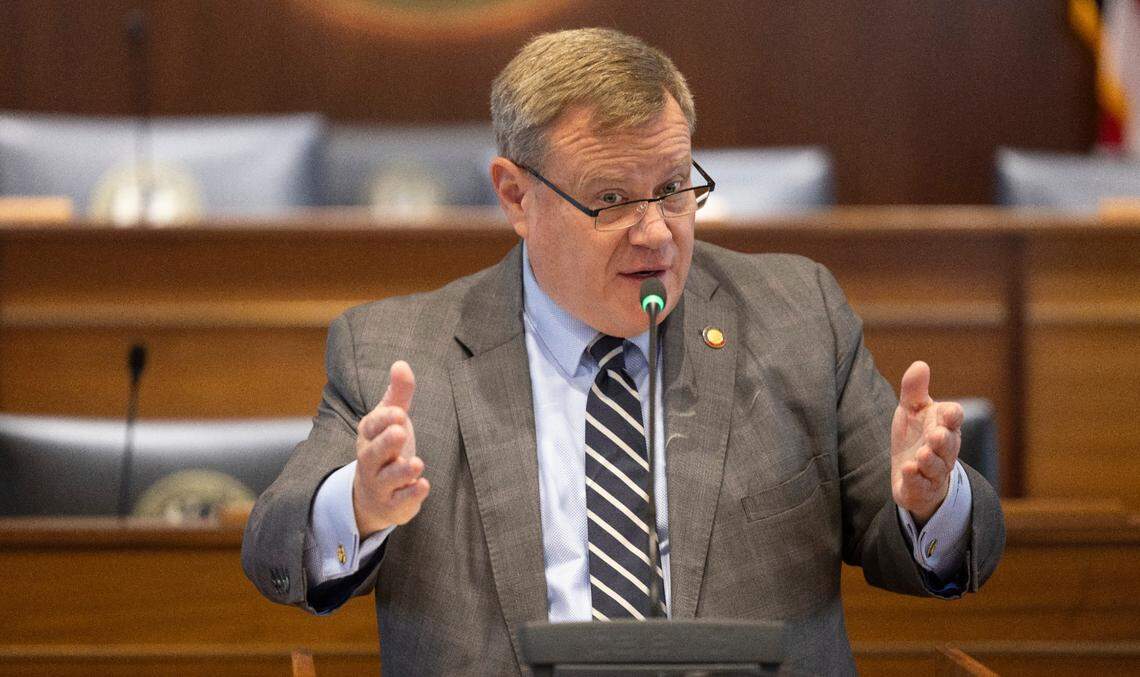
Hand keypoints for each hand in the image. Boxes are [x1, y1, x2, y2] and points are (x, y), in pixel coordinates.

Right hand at [352, 361, 430, 537]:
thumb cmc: (387, 448)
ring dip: (402, 470)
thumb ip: (399, 394)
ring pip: (387, 478)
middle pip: (374, 453)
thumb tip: (401, 363)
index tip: (399, 413)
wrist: (374, 495)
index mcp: (369, 436)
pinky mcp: (393, 504)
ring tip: (418, 463)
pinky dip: (411, 494)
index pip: (371, 427)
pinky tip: (423, 485)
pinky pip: (400, 500)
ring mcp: (380, 484)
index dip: (383, 420)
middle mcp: (370, 461)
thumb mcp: (393, 419)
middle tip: (401, 431)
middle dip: (386, 443)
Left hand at [890, 361, 962, 525]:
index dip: (952, 416)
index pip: (954, 419)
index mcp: (944, 426)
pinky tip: (909, 470)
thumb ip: (914, 390)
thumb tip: (920, 364)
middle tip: (936, 435)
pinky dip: (916, 478)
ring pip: (937, 467)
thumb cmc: (916, 435)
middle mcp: (944, 450)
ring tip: (922, 453)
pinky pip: (921, 485)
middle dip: (943, 440)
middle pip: (949, 445)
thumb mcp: (912, 411)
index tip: (948, 412)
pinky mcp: (921, 488)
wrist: (911, 473)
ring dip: (930, 461)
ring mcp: (934, 471)